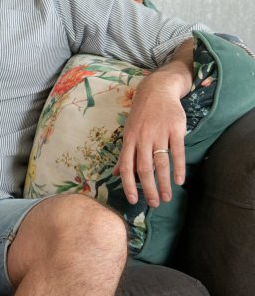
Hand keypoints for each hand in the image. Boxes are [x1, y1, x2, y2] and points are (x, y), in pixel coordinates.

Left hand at [113, 72, 187, 206]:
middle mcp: (142, 138)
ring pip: (161, 163)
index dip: (129, 185)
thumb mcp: (128, 133)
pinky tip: (179, 181)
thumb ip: (124, 155)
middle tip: (154, 204)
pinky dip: (178, 167)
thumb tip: (116, 174)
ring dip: (164, 183)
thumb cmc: (140, 115)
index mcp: (129, 140)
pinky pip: (177, 151)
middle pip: (144, 168)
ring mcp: (159, 133)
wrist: (156, 91)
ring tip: (167, 197)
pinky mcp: (175, 129)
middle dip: (148, 189)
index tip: (133, 200)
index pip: (127, 167)